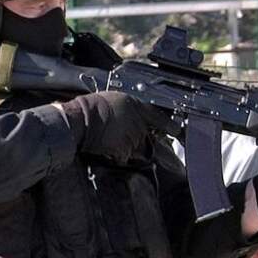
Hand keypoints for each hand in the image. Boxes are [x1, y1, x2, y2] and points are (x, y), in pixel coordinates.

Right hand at [61, 91, 177, 162]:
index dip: (170, 125)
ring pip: (137, 149)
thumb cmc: (92, 107)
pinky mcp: (125, 151)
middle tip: (122, 135)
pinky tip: (107, 147)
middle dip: (139, 139)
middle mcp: (139, 124)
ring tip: (111, 139)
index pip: (159, 118)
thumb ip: (130, 110)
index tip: (176, 130)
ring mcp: (133, 138)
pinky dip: (118, 155)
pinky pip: (125, 157)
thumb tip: (133, 116)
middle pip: (147, 137)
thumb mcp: (115, 100)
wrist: (81, 119)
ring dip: (128, 148)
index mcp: (137, 107)